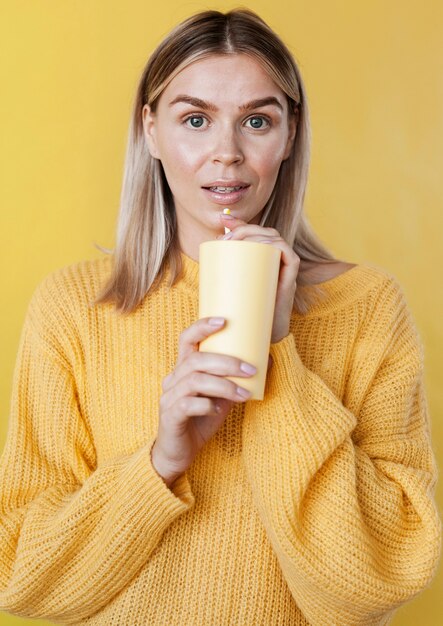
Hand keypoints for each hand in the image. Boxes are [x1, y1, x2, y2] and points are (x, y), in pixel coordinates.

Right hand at [151, 317, 272, 486]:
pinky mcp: (170, 416)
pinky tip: (218, 411)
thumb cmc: (201, 420)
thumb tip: (266, 361)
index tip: (224, 321)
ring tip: (244, 393)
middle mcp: (173, 379)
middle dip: (227, 362)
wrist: (179, 453)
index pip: (187, 339)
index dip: (202, 327)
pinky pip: (188, 404)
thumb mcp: (222, 397)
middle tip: (251, 369)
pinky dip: (206, 405)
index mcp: (184, 369)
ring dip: (223, 385)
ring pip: (194, 380)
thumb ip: (235, 380)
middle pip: (196, 360)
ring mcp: (169, 398)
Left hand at [218, 213, 299, 342]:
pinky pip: (290, 256)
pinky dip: (278, 247)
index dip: (240, 222)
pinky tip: (261, 245)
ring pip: (275, 240)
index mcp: (262, 259)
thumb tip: (204, 259)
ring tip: (235, 242)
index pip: (254, 233)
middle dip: (244, 228)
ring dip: (256, 235)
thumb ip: (220, 274)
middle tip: (225, 237)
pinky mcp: (291, 280)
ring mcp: (284, 269)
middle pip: (264, 232)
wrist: (263, 335)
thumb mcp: (228, 289)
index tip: (222, 219)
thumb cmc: (245, 313)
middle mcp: (275, 260)